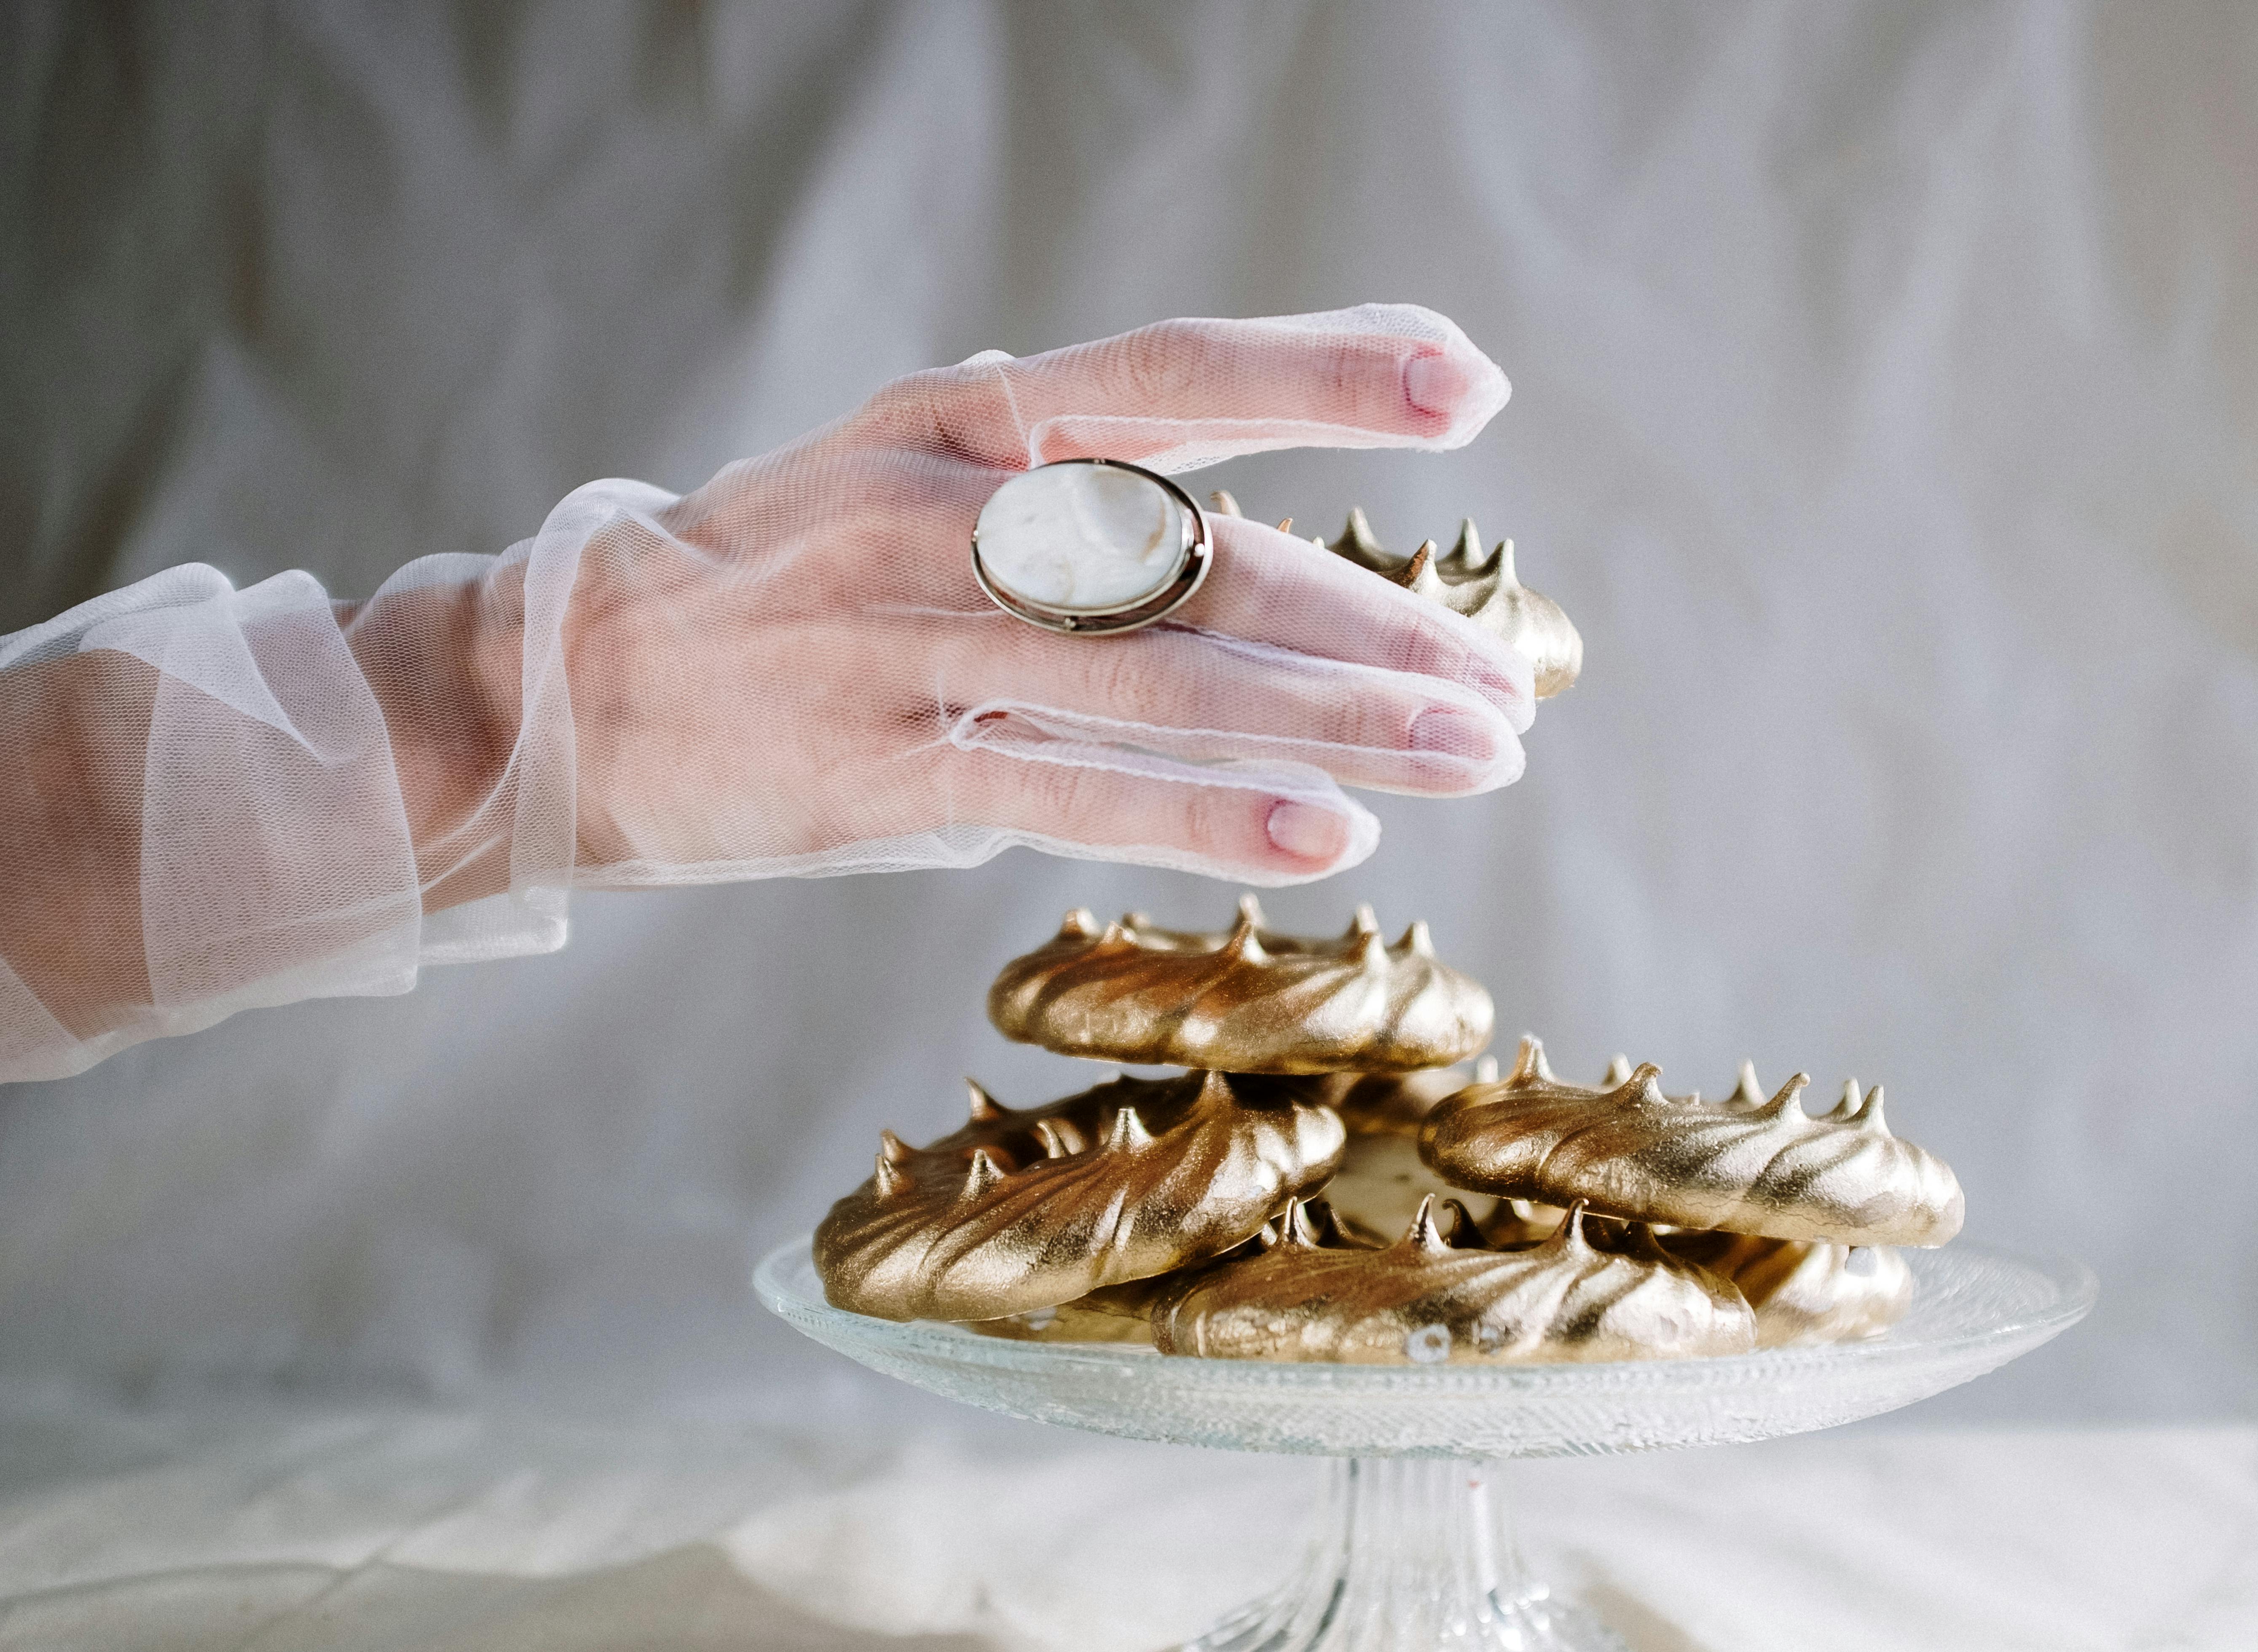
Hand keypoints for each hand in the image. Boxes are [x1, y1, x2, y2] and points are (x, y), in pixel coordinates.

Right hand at [397, 305, 1531, 898]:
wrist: (556, 692)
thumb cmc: (767, 590)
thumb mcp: (900, 484)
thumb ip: (1057, 503)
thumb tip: (1227, 547)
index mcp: (962, 420)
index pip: (1176, 372)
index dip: (1330, 369)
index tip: (1469, 385)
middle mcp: (950, 513)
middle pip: (1206, 554)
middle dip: (1375, 620)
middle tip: (1504, 676)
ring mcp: (917, 645)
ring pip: (1169, 680)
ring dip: (1342, 718)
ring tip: (1480, 753)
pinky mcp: (889, 774)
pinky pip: (1077, 792)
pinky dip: (1210, 814)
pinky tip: (1333, 833)